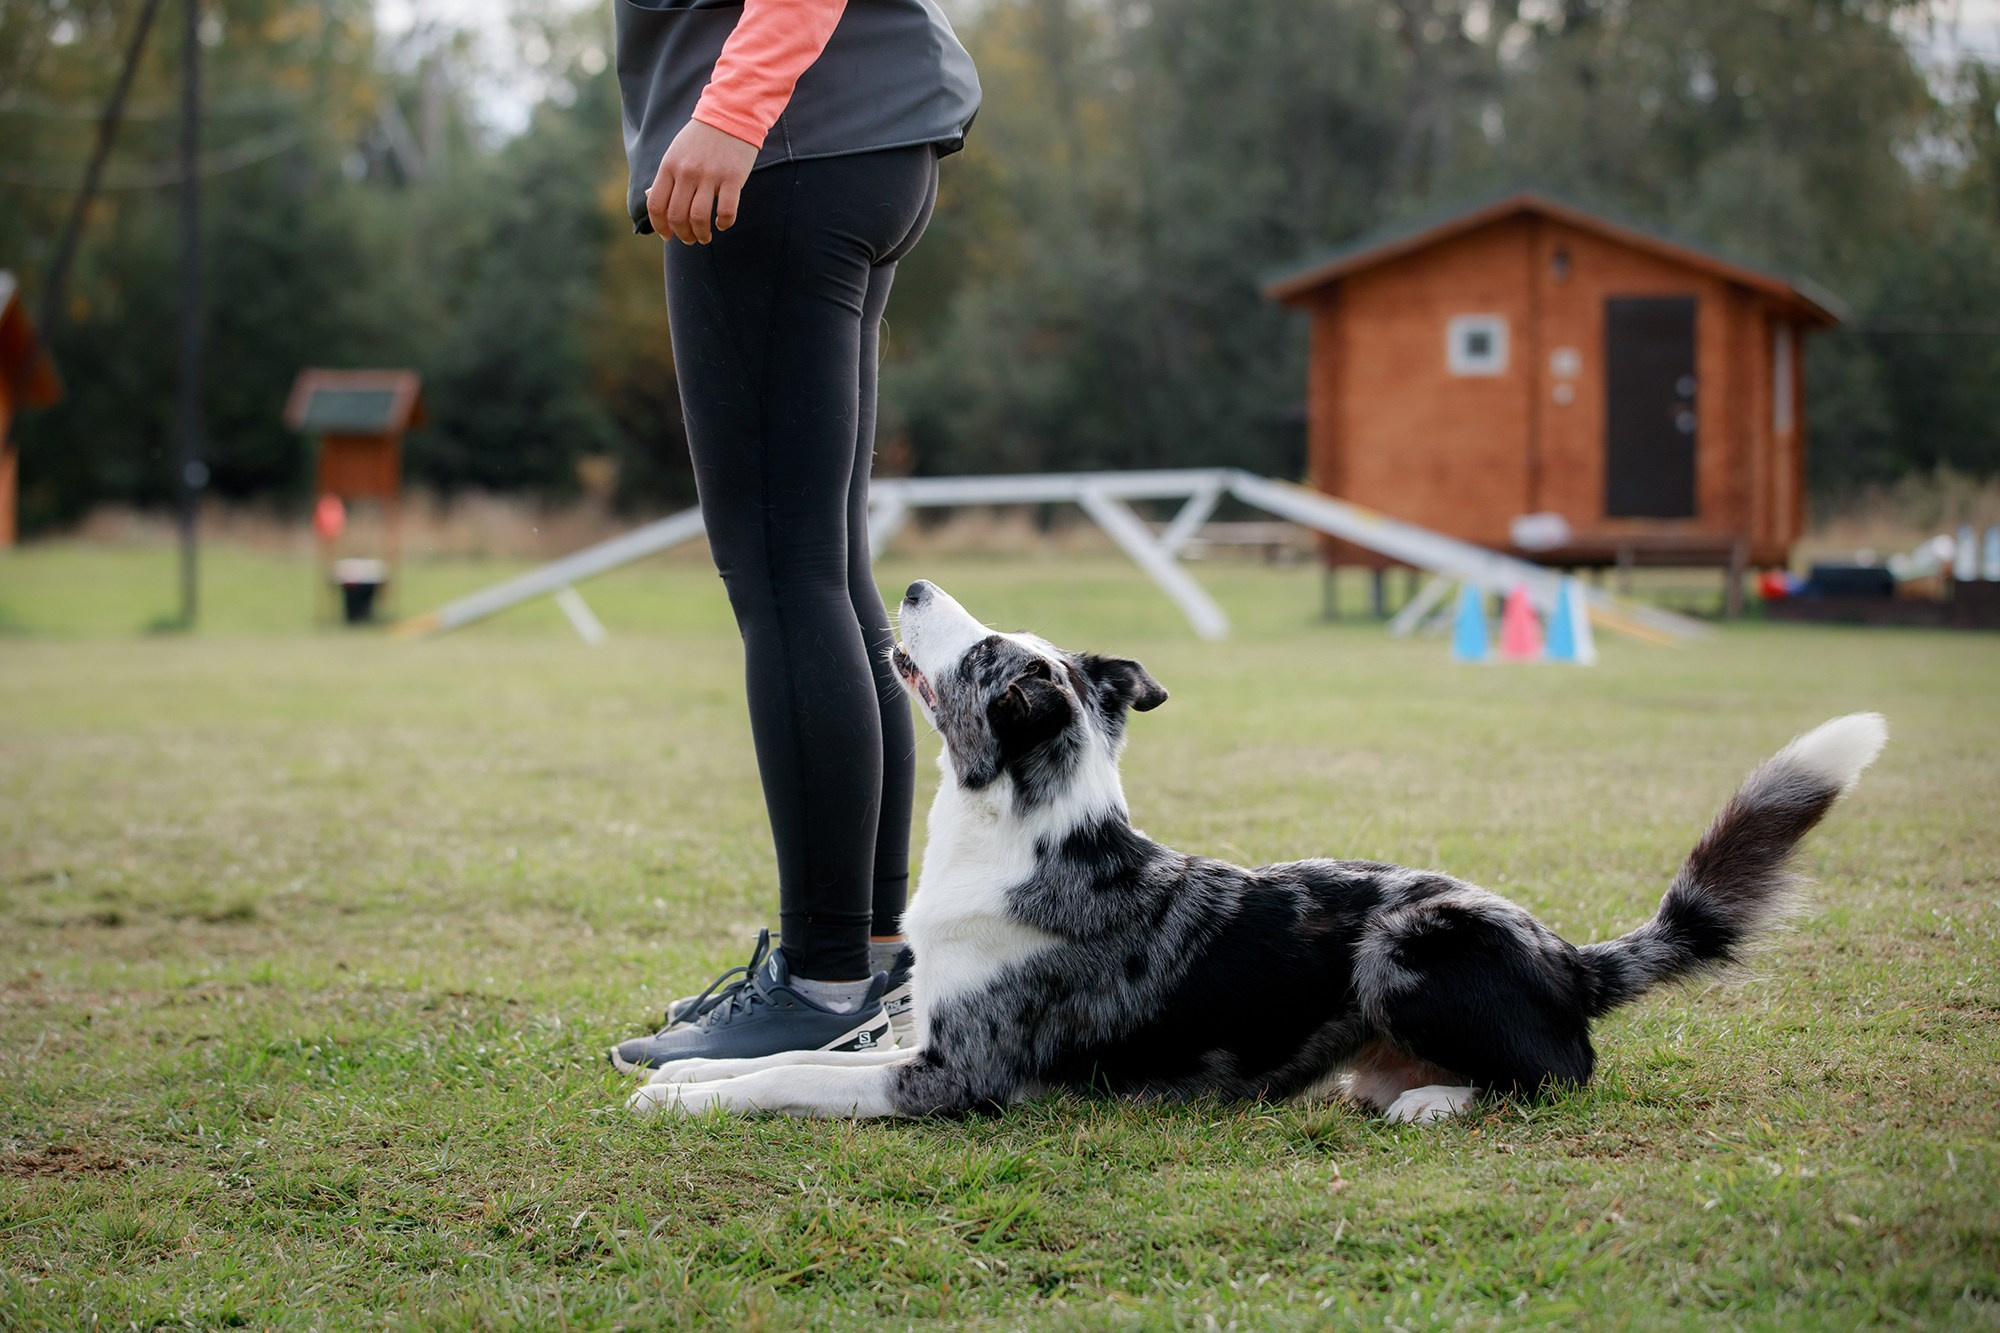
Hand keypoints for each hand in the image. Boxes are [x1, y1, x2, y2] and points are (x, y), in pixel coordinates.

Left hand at [645, 119, 758, 244]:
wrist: (730, 114)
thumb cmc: (701, 137)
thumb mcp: (676, 152)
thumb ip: (665, 177)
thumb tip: (650, 198)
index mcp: (669, 166)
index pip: (656, 206)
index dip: (660, 227)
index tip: (668, 235)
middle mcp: (686, 172)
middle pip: (677, 216)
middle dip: (682, 235)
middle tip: (690, 239)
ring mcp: (710, 175)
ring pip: (699, 218)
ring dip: (701, 234)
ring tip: (705, 237)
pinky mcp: (733, 177)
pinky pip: (726, 211)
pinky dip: (724, 223)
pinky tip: (723, 223)